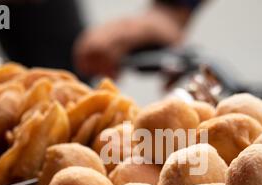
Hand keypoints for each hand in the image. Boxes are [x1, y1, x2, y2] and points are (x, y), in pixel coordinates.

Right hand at [74, 5, 190, 78]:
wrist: (164, 18)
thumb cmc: (169, 38)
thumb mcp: (177, 53)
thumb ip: (173, 72)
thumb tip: (163, 89)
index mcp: (137, 32)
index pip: (113, 46)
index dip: (109, 64)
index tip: (116, 78)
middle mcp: (121, 27)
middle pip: (95, 44)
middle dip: (96, 66)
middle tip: (106, 78)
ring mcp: (112, 26)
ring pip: (88, 41)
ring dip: (87, 60)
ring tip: (97, 74)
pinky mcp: (106, 29)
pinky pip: (87, 39)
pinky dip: (84, 53)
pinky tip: (90, 67)